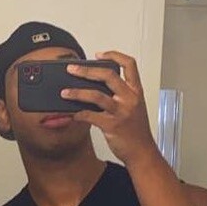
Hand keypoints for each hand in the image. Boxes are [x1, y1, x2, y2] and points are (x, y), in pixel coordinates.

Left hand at [61, 51, 158, 166]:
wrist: (142, 152)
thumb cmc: (136, 131)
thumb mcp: (133, 108)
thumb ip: (119, 95)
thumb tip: (94, 86)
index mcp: (136, 91)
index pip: (130, 65)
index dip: (114, 55)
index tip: (99, 54)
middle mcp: (130, 98)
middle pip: (108, 75)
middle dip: (87, 70)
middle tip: (72, 68)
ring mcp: (121, 112)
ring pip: (96, 95)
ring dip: (77, 92)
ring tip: (64, 92)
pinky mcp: (112, 125)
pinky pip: (90, 116)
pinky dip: (78, 114)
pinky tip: (72, 114)